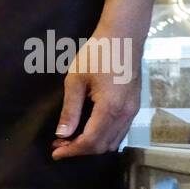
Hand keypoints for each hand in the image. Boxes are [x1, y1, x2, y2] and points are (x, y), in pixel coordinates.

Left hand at [51, 28, 142, 159]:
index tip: (54, 152)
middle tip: (59, 145)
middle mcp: (125, 114)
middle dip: (79, 150)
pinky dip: (103, 138)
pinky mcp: (134, 106)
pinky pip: (120, 132)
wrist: (124, 36)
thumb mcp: (76, 80)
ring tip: (70, 139)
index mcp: (110, 108)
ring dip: (92, 145)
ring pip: (113, 142)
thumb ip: (70, 110)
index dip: (71, 150)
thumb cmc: (97, 53)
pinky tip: (88, 131)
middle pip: (102, 146)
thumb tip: (62, 134)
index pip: (90, 141)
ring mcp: (133, 111)